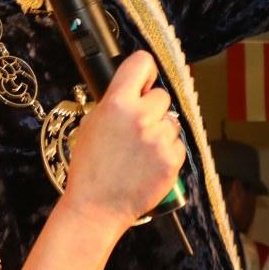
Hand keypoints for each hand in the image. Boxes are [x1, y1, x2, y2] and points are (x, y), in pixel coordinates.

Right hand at [62, 52, 185, 226]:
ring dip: (161, 132)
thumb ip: (115, 102)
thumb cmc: (91, 168)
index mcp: (117, 103)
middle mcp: (141, 117)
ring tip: (140, 151)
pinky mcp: (172, 159)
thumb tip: (135, 90)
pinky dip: (167, 152)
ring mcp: (159, 139)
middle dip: (152, 109)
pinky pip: (178, 145)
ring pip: (172, 122)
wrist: (96, 207)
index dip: (145, 73)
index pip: (142, 62)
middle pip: (162, 96)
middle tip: (136, 128)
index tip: (143, 83)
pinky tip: (148, 164)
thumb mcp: (92, 124)